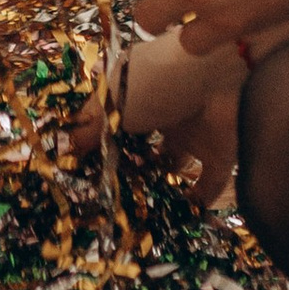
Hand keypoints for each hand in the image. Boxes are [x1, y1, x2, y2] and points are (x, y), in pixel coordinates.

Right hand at [73, 22, 246, 205]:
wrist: (222, 74)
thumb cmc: (157, 80)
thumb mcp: (114, 102)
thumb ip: (92, 127)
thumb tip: (66, 148)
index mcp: (137, 89)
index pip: (112, 117)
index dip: (96, 140)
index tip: (80, 167)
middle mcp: (163, 107)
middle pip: (142, 140)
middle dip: (128, 163)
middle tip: (108, 192)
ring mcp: (192, 130)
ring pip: (173, 161)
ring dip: (159, 181)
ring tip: (137, 208)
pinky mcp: (219, 151)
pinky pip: (208, 182)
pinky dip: (197, 199)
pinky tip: (179, 216)